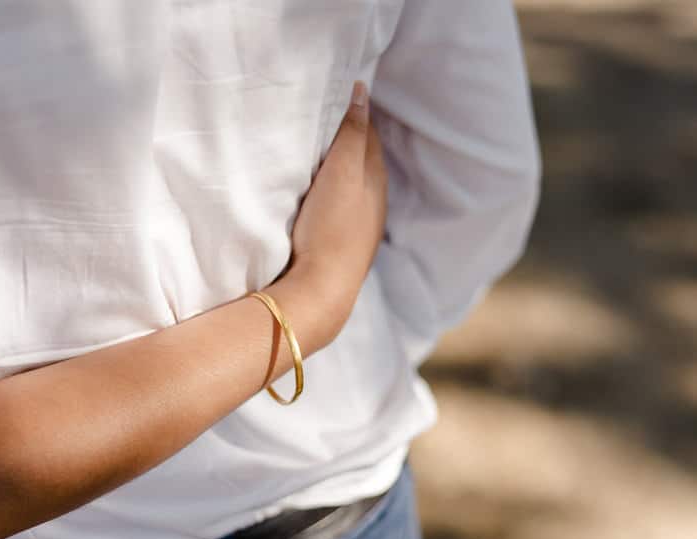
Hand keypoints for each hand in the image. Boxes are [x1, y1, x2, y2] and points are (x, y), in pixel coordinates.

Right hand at [285, 81, 388, 329]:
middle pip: (364, 160)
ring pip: (354, 185)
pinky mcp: (343, 244)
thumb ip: (352, 133)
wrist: (323, 289)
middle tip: (328, 117)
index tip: (340, 95)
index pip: (369, 135)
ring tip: (322, 152)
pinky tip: (320, 194)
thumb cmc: (332, 227)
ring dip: (343, 167)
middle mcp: (374, 202)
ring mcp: (360, 226)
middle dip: (351, 138)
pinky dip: (334, 191)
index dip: (356, 114)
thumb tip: (362, 93)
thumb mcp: (342, 172)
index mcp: (376, 179)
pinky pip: (342, 206)